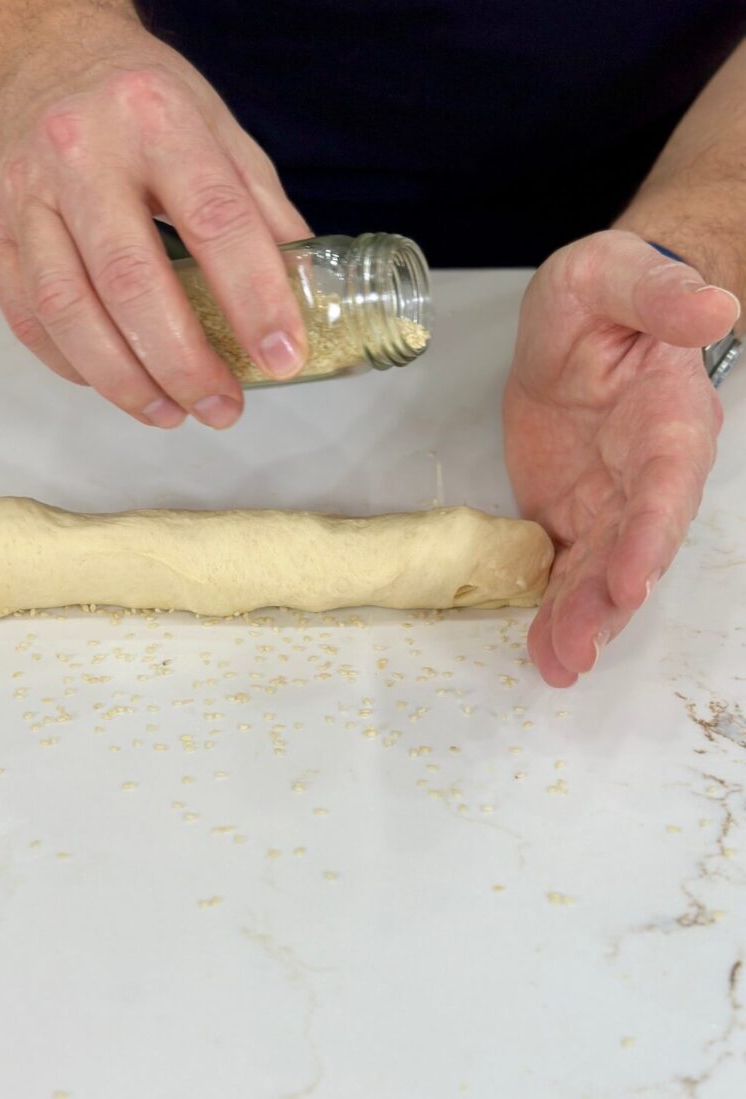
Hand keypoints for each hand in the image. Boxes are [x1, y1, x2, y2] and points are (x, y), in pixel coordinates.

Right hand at [0, 11, 310, 428]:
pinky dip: (74, 365)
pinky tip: (115, 382)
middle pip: (130, 281)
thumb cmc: (140, 101)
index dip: (254, 300)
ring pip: (67, 309)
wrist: (43, 55)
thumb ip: (262, 213)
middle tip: (221, 407)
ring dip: (124, 381)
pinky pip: (28, 317)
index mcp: (156, 119)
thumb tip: (305, 299)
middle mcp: (81, 151)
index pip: (214, 220)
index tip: (282, 357)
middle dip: (183, 363)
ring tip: (171, 412)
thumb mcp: (220, 129)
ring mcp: (25, 191)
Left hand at [503, 230, 739, 686]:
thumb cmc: (606, 292)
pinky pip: (568, 571)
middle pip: (635, 545)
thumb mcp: (617, 273)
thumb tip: (717, 309)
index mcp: (668, 417)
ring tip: (558, 664)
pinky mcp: (574, 517)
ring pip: (602, 572)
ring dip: (582, 621)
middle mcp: (648, 473)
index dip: (651, 533)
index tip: (632, 578)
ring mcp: (611, 501)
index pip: (667, 482)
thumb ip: (659, 291)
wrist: (584, 322)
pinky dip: (556, 611)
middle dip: (610, 600)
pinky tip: (543, 654)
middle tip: (578, 648)